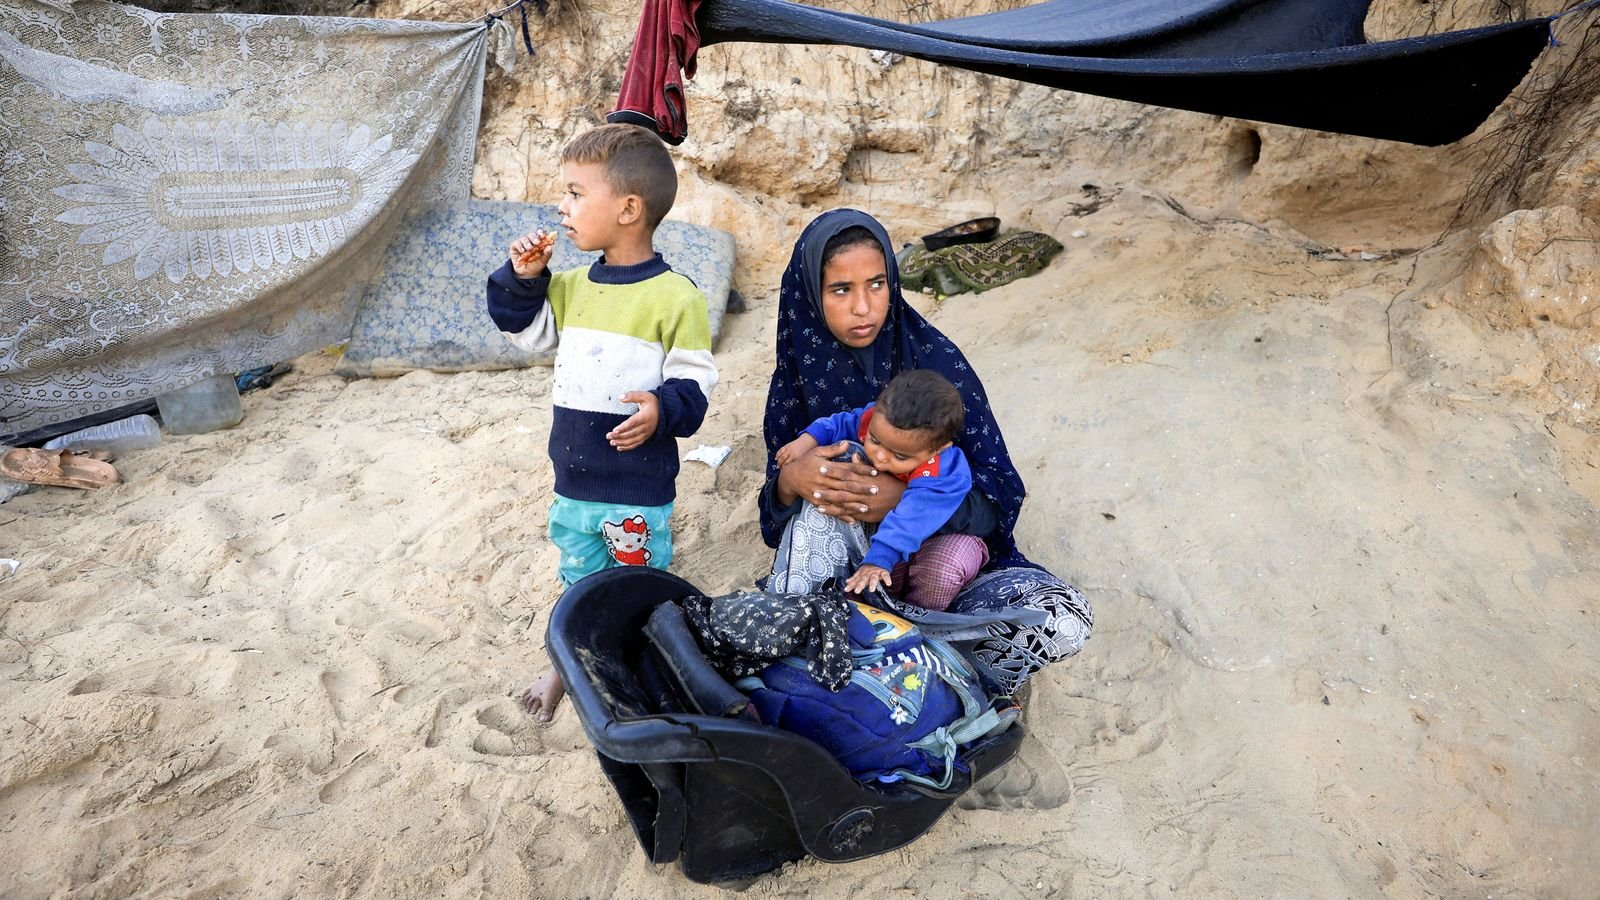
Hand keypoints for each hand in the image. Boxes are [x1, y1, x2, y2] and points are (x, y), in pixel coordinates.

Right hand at [509, 229, 555, 277]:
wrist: (526, 273)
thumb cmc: (536, 266)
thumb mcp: (543, 261)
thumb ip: (547, 254)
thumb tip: (550, 247)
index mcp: (540, 242)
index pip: (541, 234)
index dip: (542, 233)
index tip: (544, 236)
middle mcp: (531, 241)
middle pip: (533, 234)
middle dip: (535, 237)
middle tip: (537, 242)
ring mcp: (523, 243)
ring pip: (525, 238)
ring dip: (527, 243)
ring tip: (529, 249)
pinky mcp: (515, 246)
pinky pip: (517, 243)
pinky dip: (520, 246)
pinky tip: (523, 251)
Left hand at [608, 391, 658, 449]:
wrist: (666, 412)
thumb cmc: (653, 403)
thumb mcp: (644, 396)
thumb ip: (632, 396)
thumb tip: (620, 397)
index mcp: (645, 416)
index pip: (633, 423)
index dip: (624, 427)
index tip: (615, 430)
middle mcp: (646, 427)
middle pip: (631, 433)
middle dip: (619, 436)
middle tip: (608, 436)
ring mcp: (646, 433)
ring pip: (633, 440)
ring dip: (622, 442)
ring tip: (612, 442)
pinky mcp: (645, 437)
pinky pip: (636, 444)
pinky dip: (628, 447)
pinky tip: (619, 447)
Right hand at [774, 433, 818, 467]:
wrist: (808, 441)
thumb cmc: (807, 451)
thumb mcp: (803, 459)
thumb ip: (798, 464)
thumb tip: (793, 471)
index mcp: (796, 457)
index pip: (787, 465)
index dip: (784, 469)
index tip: (783, 472)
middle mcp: (792, 453)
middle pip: (782, 461)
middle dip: (780, 466)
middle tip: (779, 469)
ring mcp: (789, 449)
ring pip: (780, 456)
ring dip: (778, 461)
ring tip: (778, 465)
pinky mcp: (787, 445)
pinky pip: (780, 450)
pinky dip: (778, 454)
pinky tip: (776, 458)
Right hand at [775, 440, 905, 523]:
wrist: (789, 477)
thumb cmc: (805, 462)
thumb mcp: (817, 452)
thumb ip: (833, 449)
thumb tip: (847, 443)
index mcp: (826, 468)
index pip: (847, 469)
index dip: (861, 470)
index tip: (875, 472)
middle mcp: (824, 481)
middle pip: (845, 485)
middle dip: (861, 488)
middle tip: (876, 490)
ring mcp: (820, 493)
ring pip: (839, 500)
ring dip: (853, 504)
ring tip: (866, 507)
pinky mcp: (817, 503)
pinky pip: (831, 510)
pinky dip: (841, 516)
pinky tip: (852, 520)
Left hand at [845, 564, 890, 594]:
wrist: (879, 557)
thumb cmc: (870, 567)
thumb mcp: (861, 571)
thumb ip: (854, 578)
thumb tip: (847, 582)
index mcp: (862, 574)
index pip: (855, 580)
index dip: (850, 585)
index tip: (846, 590)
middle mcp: (868, 573)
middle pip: (863, 579)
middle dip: (860, 585)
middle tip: (857, 591)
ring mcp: (875, 572)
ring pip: (873, 578)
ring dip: (872, 583)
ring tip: (871, 589)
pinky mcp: (883, 571)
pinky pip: (885, 575)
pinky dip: (887, 579)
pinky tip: (888, 583)